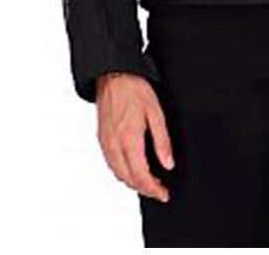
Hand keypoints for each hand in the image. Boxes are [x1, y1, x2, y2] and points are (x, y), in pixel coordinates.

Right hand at [96, 72, 174, 201]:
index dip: (153, 189)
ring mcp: (105, 143)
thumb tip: (168, 164)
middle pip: (128, 180)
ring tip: (149, 180)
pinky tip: (132, 167)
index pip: (141, 176)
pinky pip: (111, 164)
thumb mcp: (156, 113)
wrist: (112, 74)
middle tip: (159, 189)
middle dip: (144, 189)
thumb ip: (162, 141)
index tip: (164, 193)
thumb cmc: (134, 89)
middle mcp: (114, 145)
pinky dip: (122, 172)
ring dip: (133, 182)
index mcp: (129, 140)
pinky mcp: (101, 138)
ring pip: (118, 174)